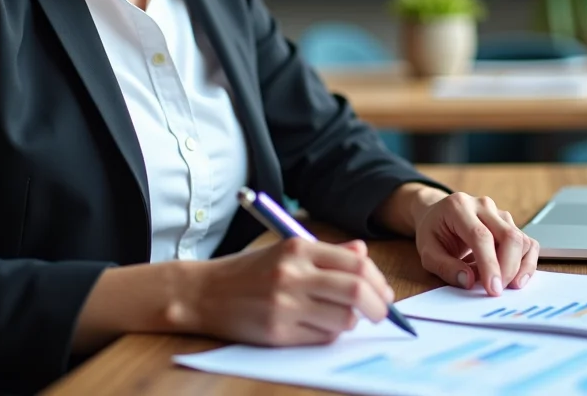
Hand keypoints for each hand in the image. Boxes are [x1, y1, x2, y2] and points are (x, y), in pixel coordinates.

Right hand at [178, 238, 394, 345]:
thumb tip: (364, 255)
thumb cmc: (250, 272)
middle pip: (356, 291)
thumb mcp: (286, 251)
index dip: (378, 280)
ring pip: (343, 319)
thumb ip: (327, 253)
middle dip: (378, 306)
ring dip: (353, 322)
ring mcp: (284, 305)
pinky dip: (331, 334)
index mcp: (298, 249)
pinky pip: (322, 337)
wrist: (203, 293)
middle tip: (382, 312)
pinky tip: (322, 327)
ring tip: (344, 318)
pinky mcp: (277, 332)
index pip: (356, 264)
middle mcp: (292, 274)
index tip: (383, 292)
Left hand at [414, 193, 539, 296]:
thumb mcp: (427, 252)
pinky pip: (528, 243)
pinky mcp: (510, 224)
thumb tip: (468, 281)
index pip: (481, 236)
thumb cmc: (433, 232)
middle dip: (508, 269)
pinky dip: (526, 263)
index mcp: (459, 207)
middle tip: (497, 291)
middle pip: (508, 236)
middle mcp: (483, 205)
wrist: (438, 215)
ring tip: (498, 283)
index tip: (493, 289)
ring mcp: (499, 213)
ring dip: (516, 268)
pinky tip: (516, 278)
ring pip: (521, 240)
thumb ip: (444, 267)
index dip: (490, 264)